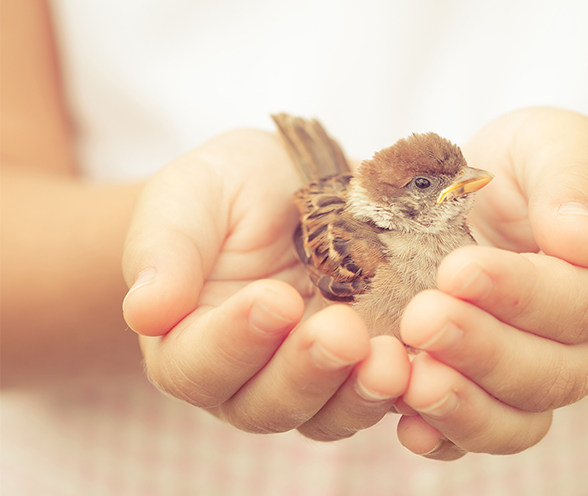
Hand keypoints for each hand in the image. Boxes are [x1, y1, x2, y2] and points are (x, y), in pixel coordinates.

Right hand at [121, 130, 408, 439]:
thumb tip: (144, 310)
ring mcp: (315, 379)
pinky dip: (409, 389)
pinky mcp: (368, 368)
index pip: (198, 365)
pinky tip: (430, 363)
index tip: (274, 300)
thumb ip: (166, 248)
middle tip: (343, 333)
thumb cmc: (231, 189)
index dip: (235, 341)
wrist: (299, 184)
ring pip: (330, 415)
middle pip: (266, 405)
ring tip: (392, 359)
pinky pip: (389, 398)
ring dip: (361, 393)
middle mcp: (249, 376)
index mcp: (188, 342)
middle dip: (307, 373)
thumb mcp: (191, 195)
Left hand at [396, 107, 587, 459]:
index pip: (581, 302)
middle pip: (552, 373)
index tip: (458, 270)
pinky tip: (408, 425)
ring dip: (465, 408)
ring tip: (411, 384)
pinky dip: (446, 438)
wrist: (523, 201)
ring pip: (519, 419)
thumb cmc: (545, 168)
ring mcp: (543, 378)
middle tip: (422, 320)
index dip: (521, 294)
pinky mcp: (496, 395)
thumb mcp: (564, 145)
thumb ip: (574, 182)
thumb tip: (580, 241)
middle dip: (484, 352)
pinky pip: (482, 432)